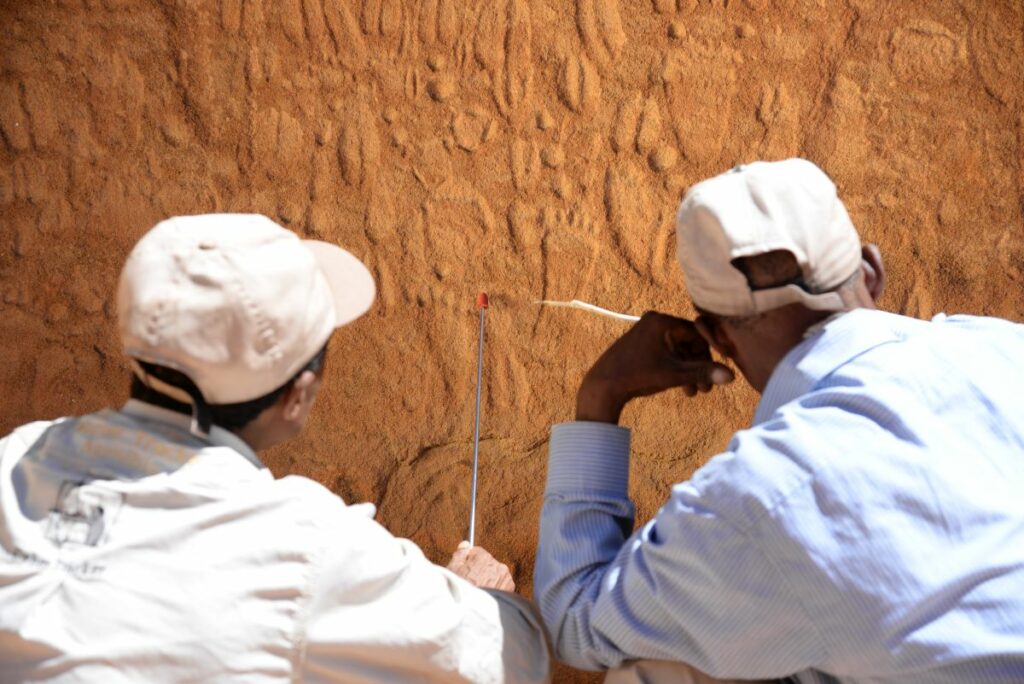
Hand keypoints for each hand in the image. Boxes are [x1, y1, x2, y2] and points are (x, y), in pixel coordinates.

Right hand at [446, 541, 515, 591]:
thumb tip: (465, 544)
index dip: (469, 562)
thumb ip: (460, 553)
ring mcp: (504, 576)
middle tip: (471, 583)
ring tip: (480, 590)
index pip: (476, 553)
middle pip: (486, 563)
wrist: (473, 611)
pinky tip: (488, 594)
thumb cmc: (461, 590)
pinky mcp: (510, 587)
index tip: (466, 571)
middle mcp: (496, 563)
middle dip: (480, 571)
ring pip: (495, 573)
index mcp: (482, 556)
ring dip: (489, 579)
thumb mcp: (452, 569)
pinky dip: (497, 588)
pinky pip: (502, 583)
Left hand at [575, 311, 733, 423]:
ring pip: (678, 351)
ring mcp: (646, 332)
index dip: (709, 354)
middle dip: (698, 367)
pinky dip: (675, 369)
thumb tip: (731, 376)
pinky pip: (666, 353)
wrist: (603, 385)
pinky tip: (682, 388)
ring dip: (688, 371)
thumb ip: (703, 372)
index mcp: (662, 322)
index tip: (716, 373)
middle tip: (706, 388)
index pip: (697, 333)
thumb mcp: (674, 374)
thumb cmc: (637, 376)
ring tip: (694, 392)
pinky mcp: (641, 344)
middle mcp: (654, 322)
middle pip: (688, 343)